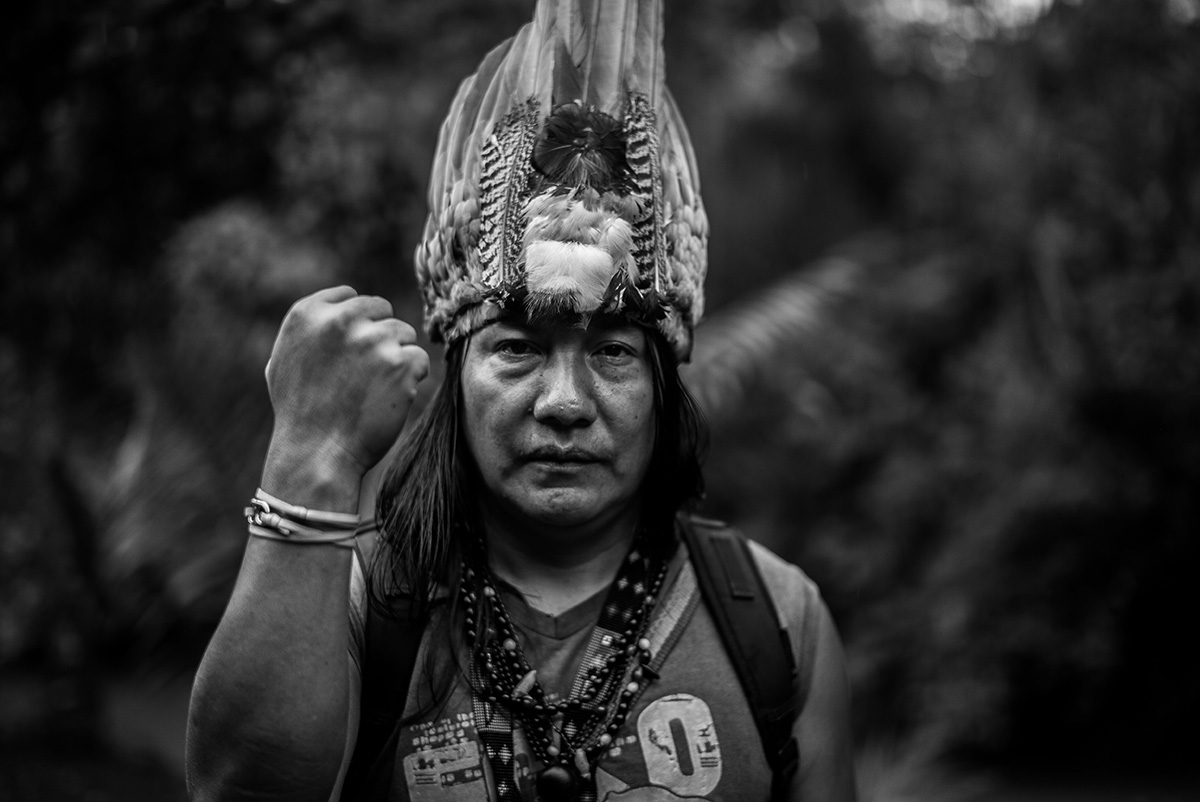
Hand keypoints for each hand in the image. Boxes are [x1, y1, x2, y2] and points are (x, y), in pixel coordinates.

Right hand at [264, 286, 429, 484]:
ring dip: (396, 357)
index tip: (349, 352)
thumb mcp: (284, 360)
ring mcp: (372, 340)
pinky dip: (412, 377)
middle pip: (381, 310)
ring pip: (404, 333)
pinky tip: (391, 398)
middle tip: (366, 372)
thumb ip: (309, 330)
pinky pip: (419, 358)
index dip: (355, 324)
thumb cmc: (299, 413)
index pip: (350, 296)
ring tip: (375, 388)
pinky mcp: (400, 363)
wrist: (316, 454)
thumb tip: (335, 310)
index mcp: (307, 313)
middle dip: (379, 335)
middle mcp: (339, 320)